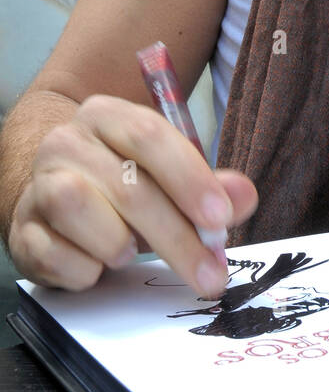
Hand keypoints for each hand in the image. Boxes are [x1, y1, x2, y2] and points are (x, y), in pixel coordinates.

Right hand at [8, 95, 257, 295]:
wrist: (55, 200)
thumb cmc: (124, 186)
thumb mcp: (173, 180)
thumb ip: (210, 188)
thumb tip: (243, 196)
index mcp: (107, 116)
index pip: (148, 135)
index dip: (189, 178)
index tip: (220, 219)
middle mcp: (66, 142)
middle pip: (127, 186)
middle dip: (177, 237)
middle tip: (210, 274)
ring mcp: (37, 185)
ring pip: (77, 208)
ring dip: (117, 243)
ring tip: (131, 251)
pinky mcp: (21, 231)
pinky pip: (54, 255)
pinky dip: (85, 270)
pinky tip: (97, 267)